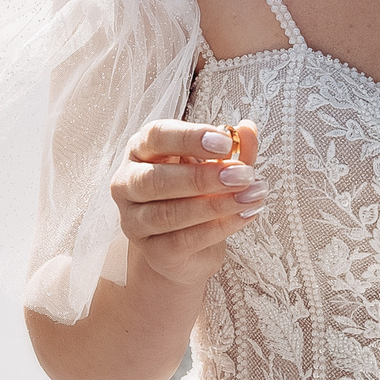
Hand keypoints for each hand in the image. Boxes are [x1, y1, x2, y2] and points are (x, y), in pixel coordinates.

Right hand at [112, 118, 262, 289]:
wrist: (189, 247)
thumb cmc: (198, 194)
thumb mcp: (219, 164)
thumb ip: (234, 148)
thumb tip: (247, 128)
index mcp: (141, 150)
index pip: (156, 136)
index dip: (189, 137)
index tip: (225, 142)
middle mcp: (128, 184)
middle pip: (155, 179)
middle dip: (202, 177)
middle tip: (243, 175)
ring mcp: (134, 221)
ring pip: (168, 214)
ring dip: (215, 204)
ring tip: (251, 196)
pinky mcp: (152, 251)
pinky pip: (183, 240)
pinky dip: (219, 227)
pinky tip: (245, 214)